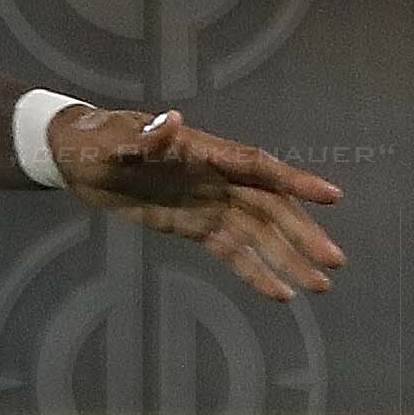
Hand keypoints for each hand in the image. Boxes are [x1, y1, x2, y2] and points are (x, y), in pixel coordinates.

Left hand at [52, 104, 344, 303]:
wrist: (79, 158)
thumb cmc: (99, 140)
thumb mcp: (117, 140)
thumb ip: (148, 138)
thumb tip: (170, 121)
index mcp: (207, 153)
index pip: (259, 167)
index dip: (296, 181)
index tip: (332, 197)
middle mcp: (218, 179)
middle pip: (271, 208)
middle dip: (304, 235)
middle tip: (334, 261)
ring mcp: (210, 204)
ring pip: (259, 235)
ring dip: (290, 259)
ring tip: (320, 286)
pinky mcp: (196, 227)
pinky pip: (233, 252)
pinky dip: (256, 273)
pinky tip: (281, 294)